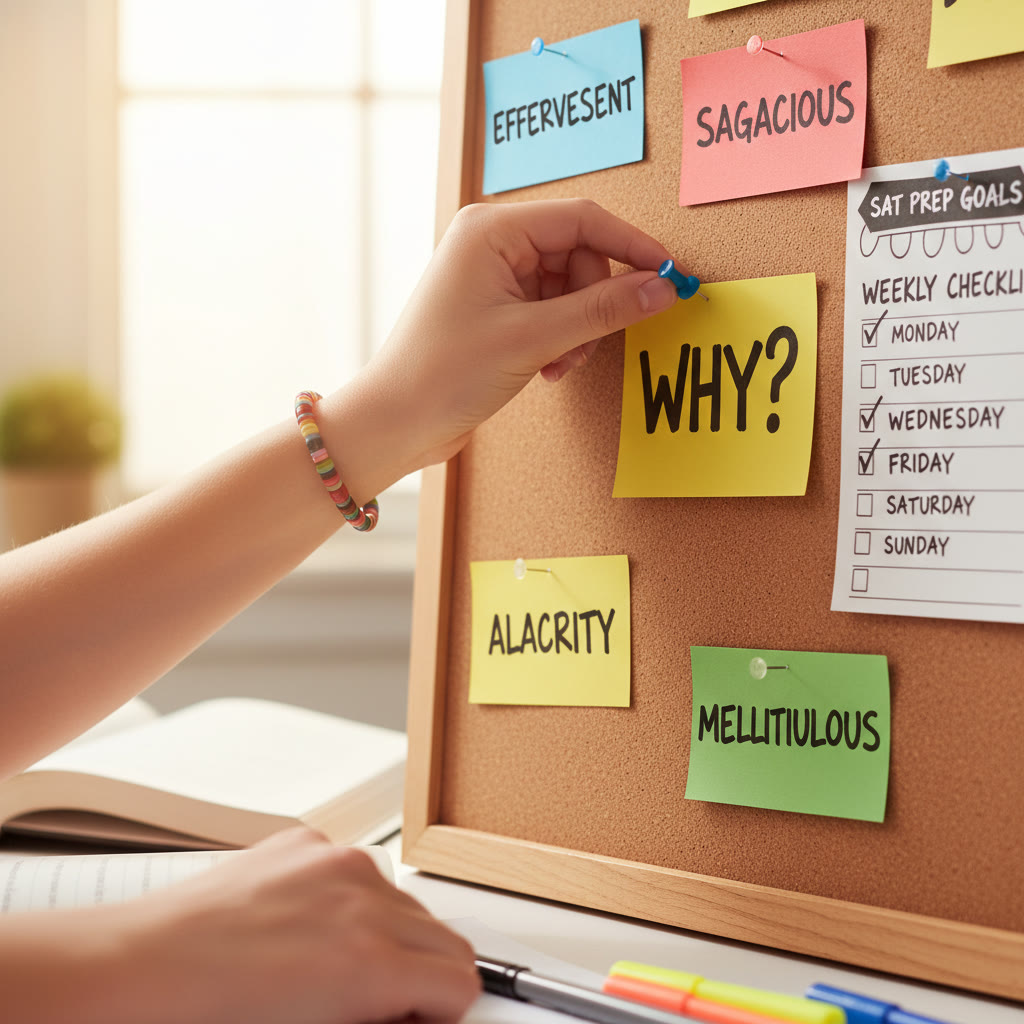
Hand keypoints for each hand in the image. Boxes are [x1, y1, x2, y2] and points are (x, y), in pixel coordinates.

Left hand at [107, 828, 479, 1023]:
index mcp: (369, 962)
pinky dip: (348, 897)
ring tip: (337, 963)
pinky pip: (357, 869)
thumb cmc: (211, 1016)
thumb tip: (410, 1014)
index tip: (419, 1019)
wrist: (144, 966)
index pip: (461, 978)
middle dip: (426, 973)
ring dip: (391, 933)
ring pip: (405, 900)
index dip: (443, 1009)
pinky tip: (306, 925)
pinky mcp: (307, 839)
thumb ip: (381, 1017)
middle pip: (446, 936)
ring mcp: (335, 861)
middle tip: (385, 1002)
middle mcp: (363, 899)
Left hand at [324, 199, 676, 494]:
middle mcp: (491, 242)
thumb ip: (602, 310)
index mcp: (492, 228)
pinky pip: (551, 310)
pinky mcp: (496, 308)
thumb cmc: (444, 372)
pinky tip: (545, 368)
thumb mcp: (533, 338)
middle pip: (579, 254)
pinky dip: (560, 339)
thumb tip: (662, 289)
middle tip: (585, 344)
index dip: (632, 246)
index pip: (584, 219)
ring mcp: (493, 275)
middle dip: (593, 302)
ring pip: (569, 287)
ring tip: (556, 364)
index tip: (670, 275)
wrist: (397, 422)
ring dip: (577, 329)